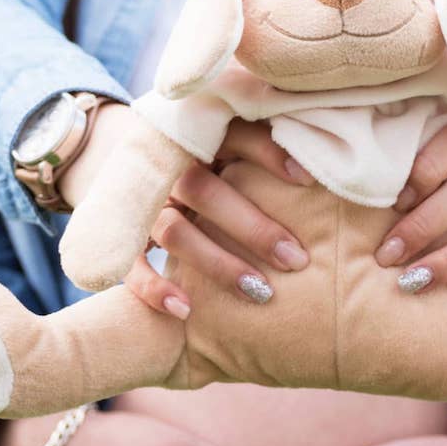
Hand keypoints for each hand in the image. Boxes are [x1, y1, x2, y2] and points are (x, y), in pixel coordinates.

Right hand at [125, 119, 314, 316]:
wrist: (137, 163)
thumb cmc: (214, 158)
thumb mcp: (236, 141)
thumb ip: (272, 144)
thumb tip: (323, 170)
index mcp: (198, 134)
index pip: (233, 135)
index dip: (269, 154)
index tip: (308, 181)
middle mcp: (166, 166)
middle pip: (205, 191)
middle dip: (254, 228)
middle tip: (297, 259)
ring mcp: (142, 203)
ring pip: (174, 231)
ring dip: (218, 263)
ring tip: (260, 292)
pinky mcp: (124, 235)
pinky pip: (132, 264)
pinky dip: (154, 288)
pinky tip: (186, 311)